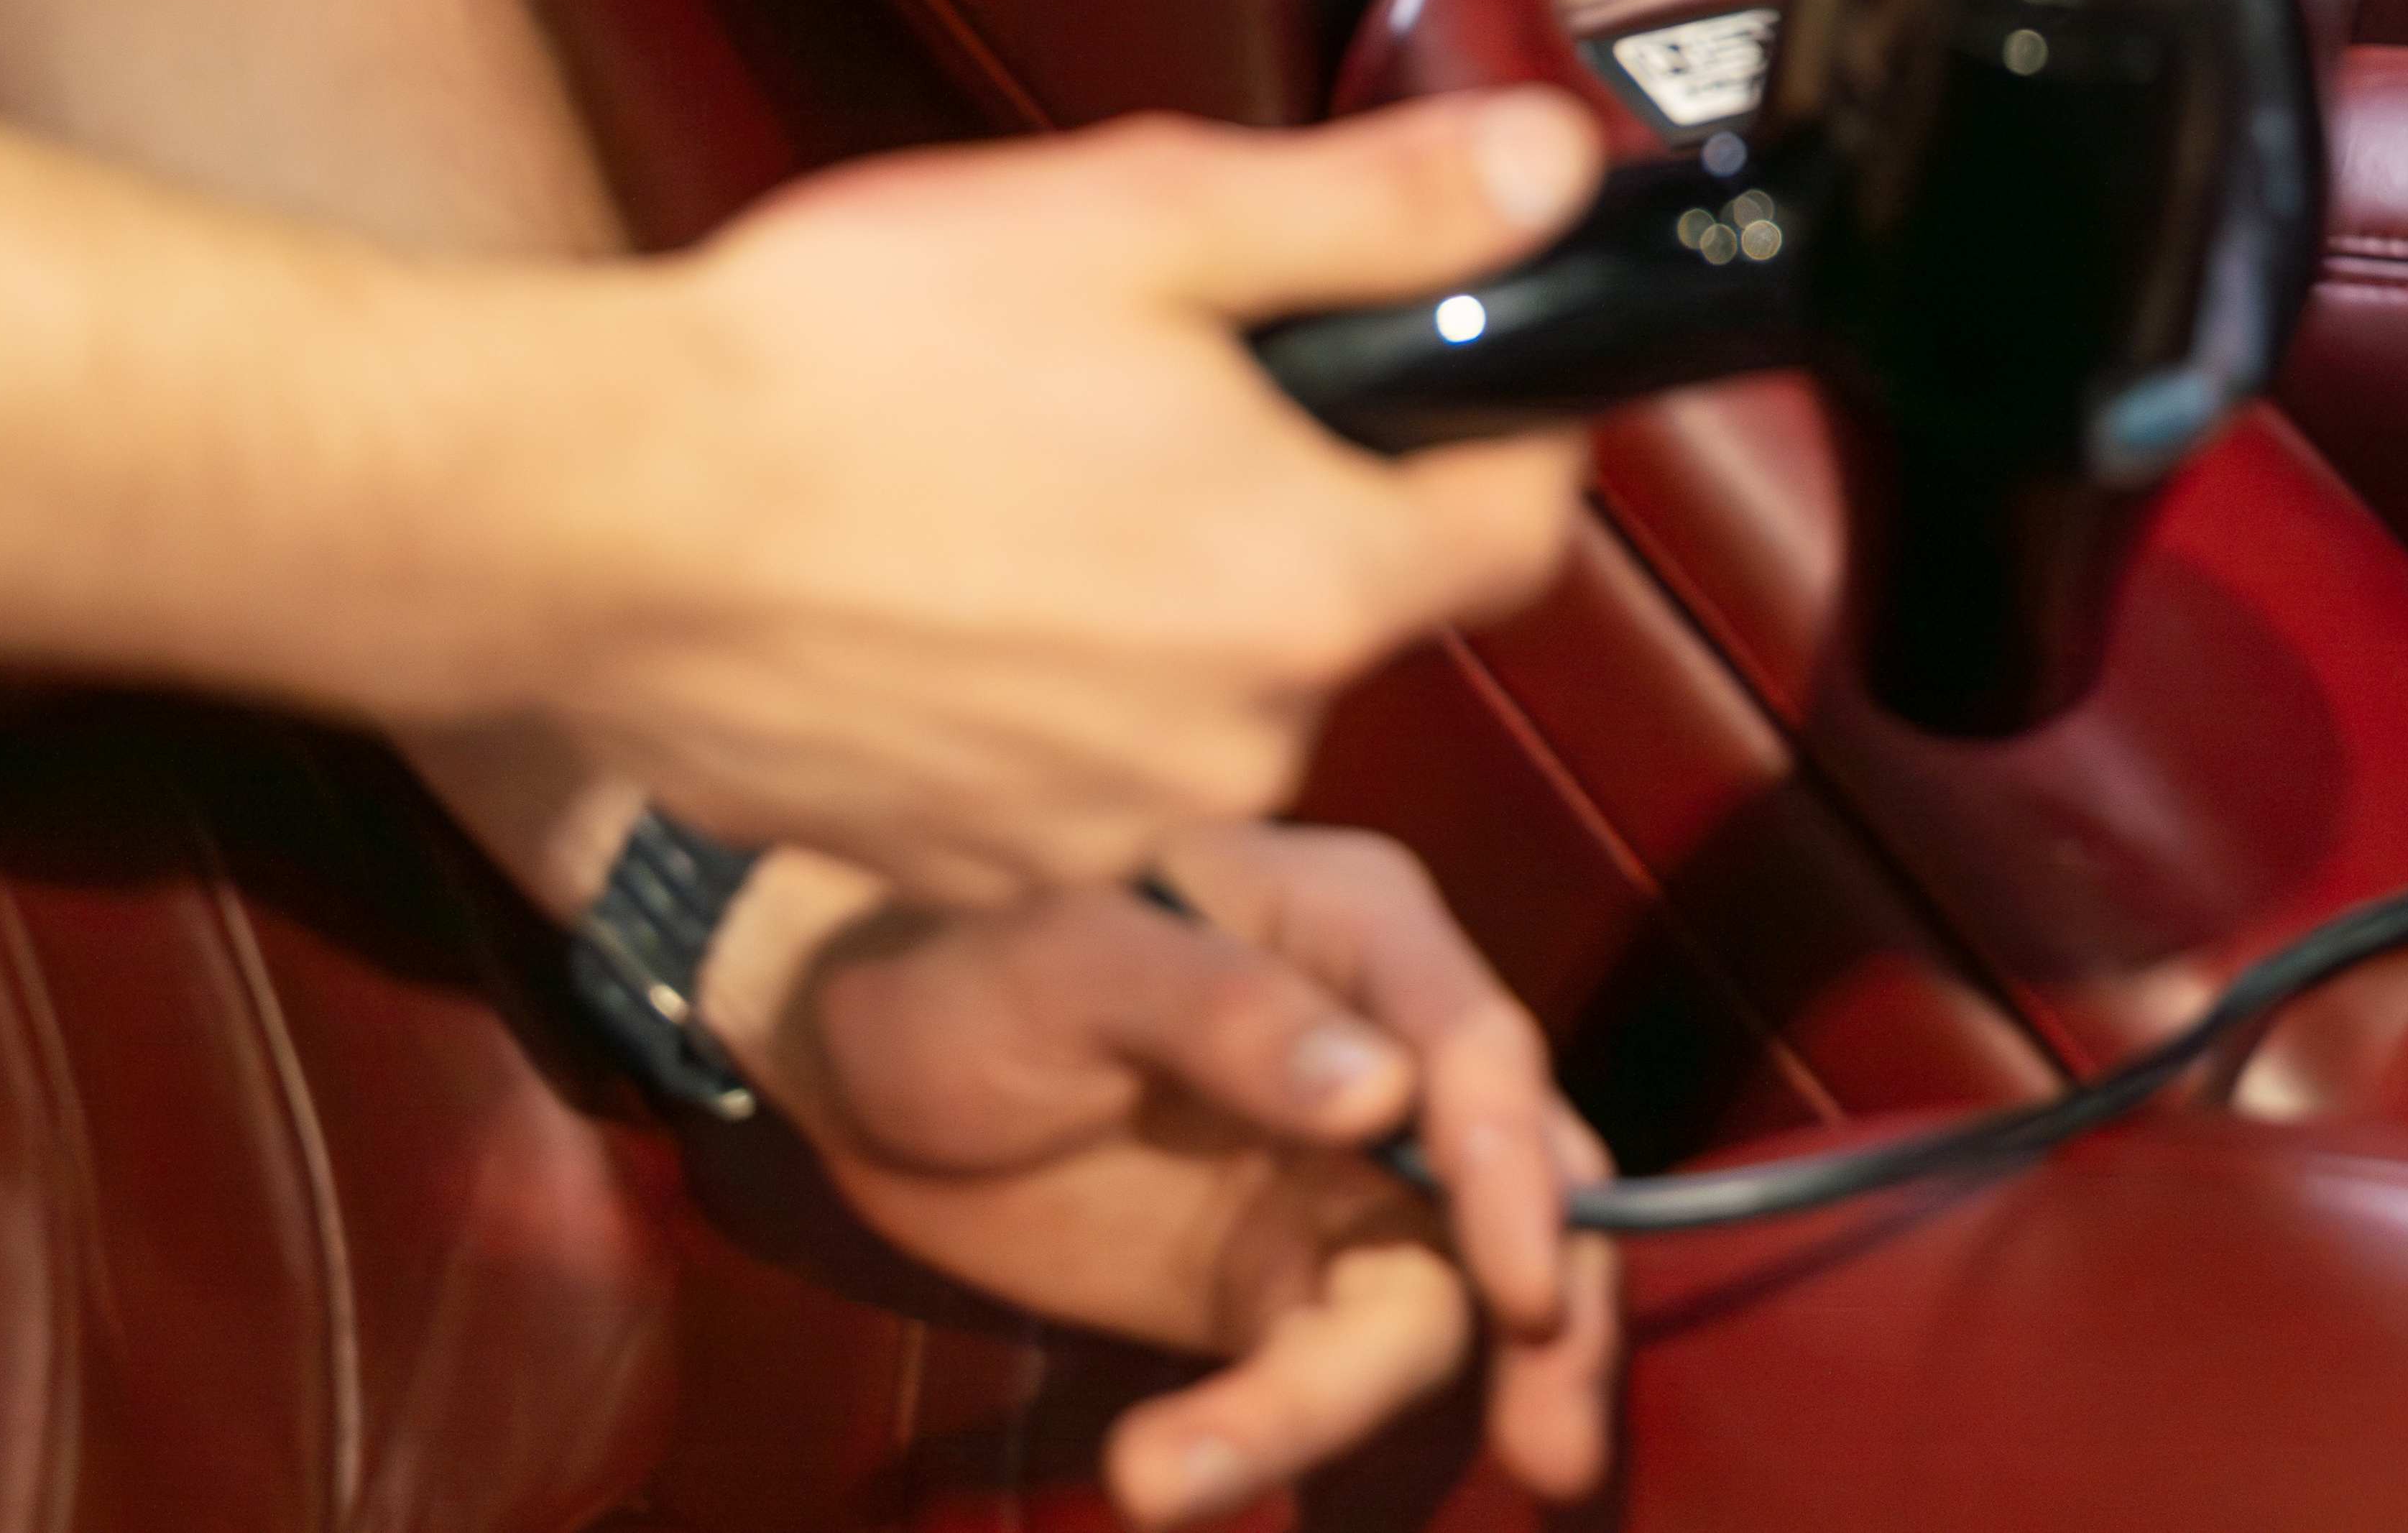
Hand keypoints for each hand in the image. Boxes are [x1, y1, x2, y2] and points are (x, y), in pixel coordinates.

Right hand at [513, 94, 1602, 907]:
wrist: (593, 514)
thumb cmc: (845, 360)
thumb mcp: (1148, 216)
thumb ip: (1380, 210)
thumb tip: (1550, 174)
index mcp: (1308, 581)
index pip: (1521, 522)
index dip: (1501, 428)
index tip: (1432, 369)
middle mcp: (1232, 737)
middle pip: (1347, 604)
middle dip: (1290, 500)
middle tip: (1157, 395)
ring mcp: (1098, 820)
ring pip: (1205, 690)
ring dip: (1155, 601)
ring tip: (1017, 486)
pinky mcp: (972, 864)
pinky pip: (1073, 769)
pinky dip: (1038, 691)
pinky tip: (938, 589)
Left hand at [747, 823, 1617, 1520]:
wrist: (859, 1055)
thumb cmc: (963, 953)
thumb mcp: (1065, 960)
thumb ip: (1222, 1012)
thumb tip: (1379, 1094)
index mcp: (1358, 931)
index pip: (1479, 1047)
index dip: (1515, 1170)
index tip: (1513, 1293)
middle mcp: (1390, 1052)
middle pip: (1513, 1191)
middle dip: (1544, 1324)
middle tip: (1547, 1458)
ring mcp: (1346, 1178)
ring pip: (1429, 1305)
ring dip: (1344, 1411)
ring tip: (1176, 1483)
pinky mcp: (1283, 1285)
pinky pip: (1321, 1372)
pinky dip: (1267, 1439)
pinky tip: (1162, 1477)